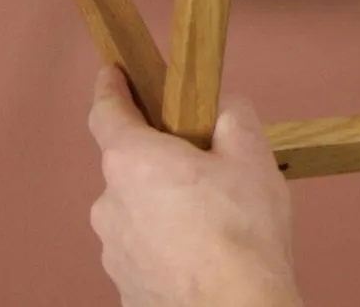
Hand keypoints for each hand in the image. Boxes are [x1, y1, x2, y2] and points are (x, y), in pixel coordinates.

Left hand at [88, 68, 301, 306]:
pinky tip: (207, 259)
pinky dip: (170, 250)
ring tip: (217, 223)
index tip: (112, 74)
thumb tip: (226, 110)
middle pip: (131, 168)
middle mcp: (110, 205)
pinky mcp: (125, 291)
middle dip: (162, 162)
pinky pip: (146, 254)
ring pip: (139, 214)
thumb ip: (234, 119)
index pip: (106, 113)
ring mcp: (113, 252)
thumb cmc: (242, 233)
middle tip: (208, 168)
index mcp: (134, 162)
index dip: (110, 88)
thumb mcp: (253, 156)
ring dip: (167, 209)